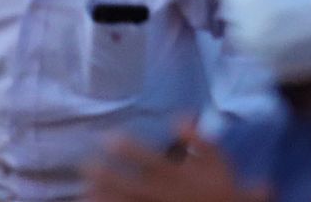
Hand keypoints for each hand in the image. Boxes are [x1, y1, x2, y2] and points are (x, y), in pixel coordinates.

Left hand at [84, 122, 264, 201]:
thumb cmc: (224, 190)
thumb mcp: (220, 161)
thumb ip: (202, 140)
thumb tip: (181, 117)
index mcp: (179, 177)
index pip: (150, 160)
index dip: (129, 150)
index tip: (108, 138)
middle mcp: (165, 195)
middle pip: (131, 187)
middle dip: (107, 177)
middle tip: (85, 165)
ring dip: (106, 199)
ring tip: (85, 192)